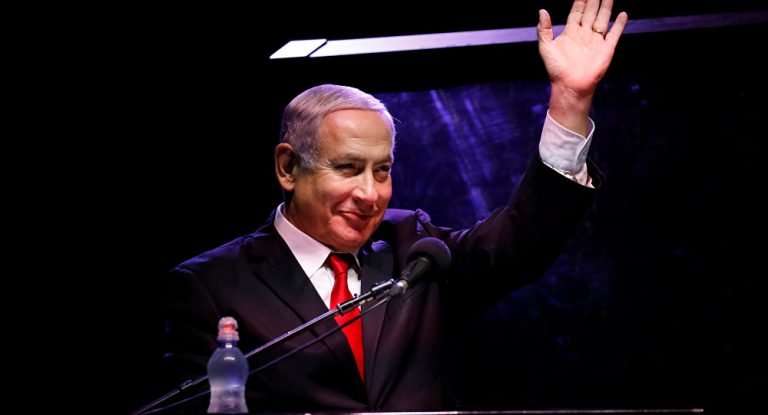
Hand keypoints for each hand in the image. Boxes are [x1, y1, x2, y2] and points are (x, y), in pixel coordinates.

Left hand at [537, 0, 627, 133]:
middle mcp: (584, 34)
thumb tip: (542, 11)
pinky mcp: (606, 49)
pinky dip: (619, 24)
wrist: (570, 86)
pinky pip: (614, 34)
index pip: (576, 12)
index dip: (580, 0)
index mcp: (570, 32)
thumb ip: (543, 29)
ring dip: (606, 7)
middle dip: (594, 0)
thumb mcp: (545, 47)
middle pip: (590, 12)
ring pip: (602, 19)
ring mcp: (596, 41)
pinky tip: (623, 14)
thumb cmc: (556, 69)